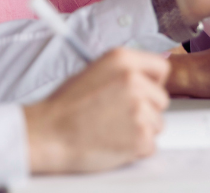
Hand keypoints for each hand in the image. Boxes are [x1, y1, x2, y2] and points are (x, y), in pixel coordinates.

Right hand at [23, 49, 169, 173]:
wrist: (48, 134)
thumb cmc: (64, 107)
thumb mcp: (93, 72)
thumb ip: (123, 72)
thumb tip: (144, 79)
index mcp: (123, 60)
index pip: (161, 68)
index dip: (153, 82)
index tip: (146, 92)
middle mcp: (134, 81)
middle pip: (161, 99)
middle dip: (146, 110)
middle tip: (120, 116)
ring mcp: (139, 109)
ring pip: (157, 123)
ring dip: (140, 130)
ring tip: (112, 129)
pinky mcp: (140, 136)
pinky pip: (151, 145)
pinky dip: (136, 149)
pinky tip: (114, 142)